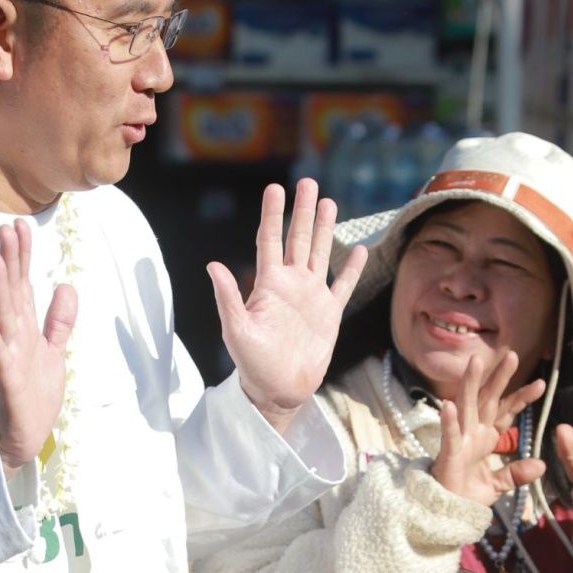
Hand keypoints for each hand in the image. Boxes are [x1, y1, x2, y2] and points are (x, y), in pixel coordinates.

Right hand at [0, 218, 77, 471]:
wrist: (24, 438)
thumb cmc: (35, 397)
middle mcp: (13, 338)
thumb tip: (65, 285)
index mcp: (25, 330)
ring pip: (2, 315)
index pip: (23, 285)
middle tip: (6, 227)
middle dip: (10, 261)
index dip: (23, 256)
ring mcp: (7, 356)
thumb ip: (59, 321)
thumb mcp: (54, 353)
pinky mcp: (5, 379)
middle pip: (12, 292)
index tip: (22, 225)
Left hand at [207, 179, 366, 434]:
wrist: (277, 389)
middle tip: (308, 183)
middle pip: (298, 238)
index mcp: (268, 284)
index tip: (275, 188)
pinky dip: (352, 268)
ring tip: (329, 202)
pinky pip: (344, 285)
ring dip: (324, 229)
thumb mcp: (236, 330)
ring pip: (320, 253)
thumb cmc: (252, 363)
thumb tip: (213, 265)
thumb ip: (228, 297)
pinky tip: (358, 249)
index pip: (270, 240)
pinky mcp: (329, 313)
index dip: (273, 214)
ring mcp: (312, 296)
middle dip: (303, 211)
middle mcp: (291, 284)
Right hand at [431, 346, 547, 509]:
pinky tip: (447, 405)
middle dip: (499, 378)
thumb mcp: (498, 483)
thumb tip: (541, 465)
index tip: (541, 383)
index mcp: (486, 437)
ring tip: (475, 362)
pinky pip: (449, 435)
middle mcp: (473, 433)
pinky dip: (448, 421)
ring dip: (470, 384)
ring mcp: (460, 440)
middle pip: (488, 400)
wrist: (446, 512)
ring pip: (465, 407)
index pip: (506, 412)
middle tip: (512, 355)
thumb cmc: (467, 493)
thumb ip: (517, 473)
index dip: (522, 397)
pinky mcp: (448, 454)